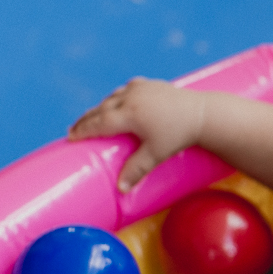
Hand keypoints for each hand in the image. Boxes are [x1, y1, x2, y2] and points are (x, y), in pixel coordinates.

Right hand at [69, 77, 208, 191]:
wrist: (202, 113)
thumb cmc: (179, 135)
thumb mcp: (156, 154)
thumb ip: (137, 170)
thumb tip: (121, 189)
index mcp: (128, 114)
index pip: (98, 123)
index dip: (82, 130)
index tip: (70, 137)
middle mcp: (130, 98)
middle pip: (100, 110)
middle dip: (86, 120)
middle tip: (73, 130)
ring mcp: (139, 88)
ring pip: (112, 98)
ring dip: (100, 108)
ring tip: (90, 118)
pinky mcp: (148, 84)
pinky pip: (126, 91)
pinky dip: (116, 98)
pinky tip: (114, 103)